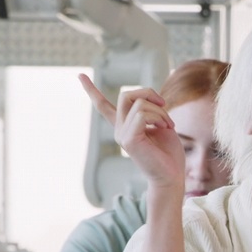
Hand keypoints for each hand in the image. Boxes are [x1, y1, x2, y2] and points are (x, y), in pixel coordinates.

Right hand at [78, 74, 182, 190]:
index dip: (91, 90)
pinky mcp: (128, 140)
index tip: (79, 75)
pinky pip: (142, 114)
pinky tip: (166, 127)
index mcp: (125, 125)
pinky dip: (158, 117)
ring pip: (138, 103)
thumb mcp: (161, 123)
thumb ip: (151, 109)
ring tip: (169, 125)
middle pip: (126, 95)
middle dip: (148, 93)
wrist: (172, 176)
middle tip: (164, 105)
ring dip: (160, 111)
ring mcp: (122, 135)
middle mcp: (119, 129)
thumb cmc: (169, 153)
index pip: (103, 106)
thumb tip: (148, 97)